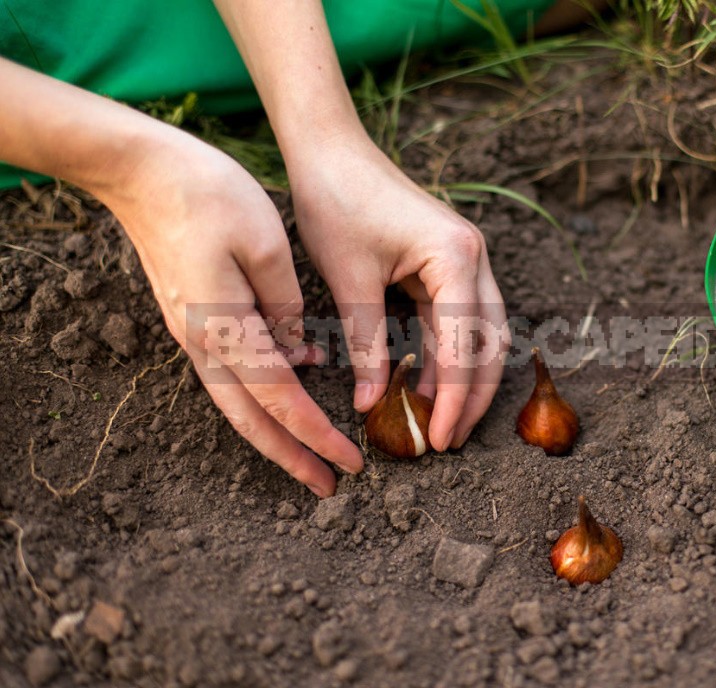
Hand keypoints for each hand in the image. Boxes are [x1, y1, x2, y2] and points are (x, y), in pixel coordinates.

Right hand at [103, 128, 362, 496]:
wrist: (140, 170)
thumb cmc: (207, 194)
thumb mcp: (266, 243)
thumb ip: (288, 304)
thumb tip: (300, 349)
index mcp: (226, 328)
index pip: (281, 399)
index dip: (317, 436)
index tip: (351, 463)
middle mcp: (203, 342)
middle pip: (251, 420)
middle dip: (292, 457)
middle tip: (328, 485)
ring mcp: (192, 333)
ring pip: (236, 403)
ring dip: (273, 436)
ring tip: (309, 459)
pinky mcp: (192, 319)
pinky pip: (229, 374)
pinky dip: (261, 396)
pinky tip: (291, 387)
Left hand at [287, 138, 508, 450]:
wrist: (331, 149)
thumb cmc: (336, 202)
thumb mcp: (349, 280)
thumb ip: (368, 344)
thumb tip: (372, 404)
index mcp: (456, 258)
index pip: (466, 345)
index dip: (455, 399)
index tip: (441, 439)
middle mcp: (474, 258)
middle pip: (491, 342)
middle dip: (474, 396)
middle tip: (449, 441)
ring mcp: (465, 259)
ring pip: (481, 334)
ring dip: (464, 378)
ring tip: (440, 422)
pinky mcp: (448, 263)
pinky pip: (458, 319)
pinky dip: (446, 354)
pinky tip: (426, 385)